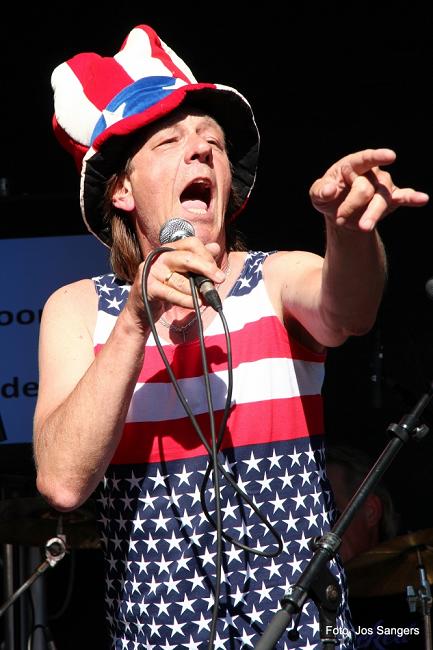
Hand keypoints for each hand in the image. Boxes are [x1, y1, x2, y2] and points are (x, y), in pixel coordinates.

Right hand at [124, 238, 223, 328]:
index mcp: (169, 249)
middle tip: (220, 279)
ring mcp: (151, 271)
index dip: (207, 255)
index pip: (191, 243)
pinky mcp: (147, 287)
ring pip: (182, 281)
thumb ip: (199, 260)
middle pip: (187, 258)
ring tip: (207, 299)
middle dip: (207, 268)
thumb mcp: (183, 273)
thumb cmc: (165, 288)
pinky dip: (187, 301)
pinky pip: (172, 294)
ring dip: (198, 292)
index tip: (217, 271)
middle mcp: (159, 257)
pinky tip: (197, 304)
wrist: (141, 308)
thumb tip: (215, 247)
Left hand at [309, 148, 428, 231]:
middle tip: (340, 219)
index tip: (390, 156)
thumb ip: (320, 191)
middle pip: (367, 189)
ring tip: (363, 227)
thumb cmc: (328, 197)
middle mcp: (371, 172)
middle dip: (352, 205)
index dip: (377, 157)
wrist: (339, 214)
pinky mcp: (390, 199)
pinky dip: (412, 198)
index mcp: (352, 165)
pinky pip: (403, 197)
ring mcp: (383, 185)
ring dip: (372, 214)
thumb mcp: (317, 194)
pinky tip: (422, 199)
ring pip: (382, 199)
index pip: (365, 159)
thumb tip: (329, 190)